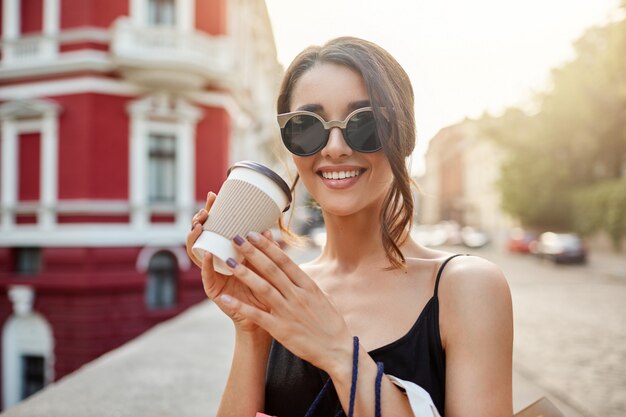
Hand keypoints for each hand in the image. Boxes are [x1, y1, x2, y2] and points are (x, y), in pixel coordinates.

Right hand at [185, 192, 272, 333]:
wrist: (266, 317)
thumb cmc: (266, 289)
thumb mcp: (265, 263)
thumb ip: (264, 248)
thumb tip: (267, 229)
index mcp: (226, 252)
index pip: (214, 226)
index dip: (211, 211)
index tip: (213, 195)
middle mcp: (216, 261)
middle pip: (201, 236)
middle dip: (199, 220)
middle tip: (205, 210)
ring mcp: (212, 274)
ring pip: (197, 252)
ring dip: (196, 238)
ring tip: (200, 226)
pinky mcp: (213, 290)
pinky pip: (206, 276)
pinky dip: (205, 264)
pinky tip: (207, 253)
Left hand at [218, 231, 352, 371]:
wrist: (337, 350)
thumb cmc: (331, 324)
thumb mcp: (323, 298)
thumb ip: (308, 284)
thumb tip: (298, 271)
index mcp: (308, 286)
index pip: (284, 261)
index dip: (268, 246)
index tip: (255, 234)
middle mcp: (297, 295)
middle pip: (271, 269)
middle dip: (252, 252)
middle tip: (236, 238)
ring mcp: (288, 311)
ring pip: (263, 287)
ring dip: (244, 273)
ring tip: (229, 261)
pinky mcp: (280, 328)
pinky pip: (257, 315)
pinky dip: (240, 306)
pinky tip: (225, 298)